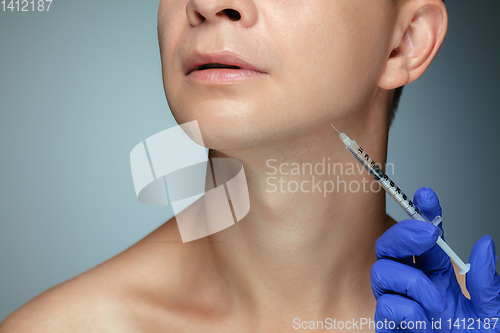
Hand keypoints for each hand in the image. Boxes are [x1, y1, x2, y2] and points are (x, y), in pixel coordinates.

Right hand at [370, 187, 499, 331]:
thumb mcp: (492, 313)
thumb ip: (487, 281)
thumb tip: (484, 244)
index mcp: (440, 278)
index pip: (425, 240)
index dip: (422, 213)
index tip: (427, 195)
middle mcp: (415, 286)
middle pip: (389, 246)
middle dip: (404, 234)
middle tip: (426, 235)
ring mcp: (400, 304)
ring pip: (380, 271)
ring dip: (410, 281)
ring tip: (435, 302)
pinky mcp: (391, 326)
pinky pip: (385, 306)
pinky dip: (405, 310)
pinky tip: (422, 322)